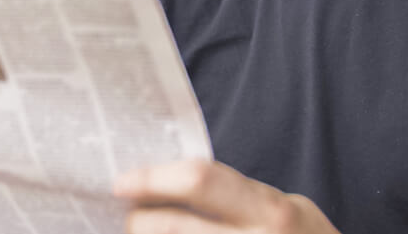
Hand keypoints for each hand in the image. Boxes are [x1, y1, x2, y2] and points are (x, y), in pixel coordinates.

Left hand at [114, 159, 341, 233]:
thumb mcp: (285, 210)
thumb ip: (238, 198)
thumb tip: (173, 185)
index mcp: (272, 213)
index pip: (200, 181)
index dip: (154, 178)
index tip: (122, 181)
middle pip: (175, 226)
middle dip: (139, 220)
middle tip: (126, 217)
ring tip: (139, 233)